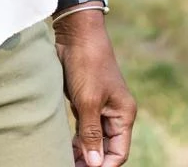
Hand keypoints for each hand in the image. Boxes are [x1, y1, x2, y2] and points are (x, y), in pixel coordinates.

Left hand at [53, 12, 136, 166]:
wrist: (76, 33)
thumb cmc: (87, 64)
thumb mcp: (88, 101)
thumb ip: (91, 133)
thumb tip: (95, 164)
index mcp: (123, 114)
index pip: (118, 152)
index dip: (104, 166)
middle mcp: (114, 113)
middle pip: (105, 148)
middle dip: (91, 160)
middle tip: (70, 166)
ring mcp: (99, 106)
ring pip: (92, 138)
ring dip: (81, 151)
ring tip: (64, 160)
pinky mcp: (84, 100)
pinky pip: (83, 127)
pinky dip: (75, 138)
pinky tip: (64, 146)